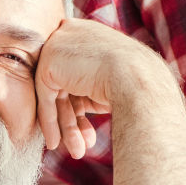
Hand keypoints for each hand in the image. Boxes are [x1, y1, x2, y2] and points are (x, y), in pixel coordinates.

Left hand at [35, 19, 157, 158]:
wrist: (139, 79)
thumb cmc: (136, 84)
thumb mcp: (109, 81)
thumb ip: (87, 86)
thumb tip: (76, 107)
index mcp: (87, 33)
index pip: (76, 74)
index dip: (81, 105)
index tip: (88, 132)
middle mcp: (70, 34)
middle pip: (64, 85)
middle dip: (73, 120)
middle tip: (81, 146)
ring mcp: (57, 45)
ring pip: (55, 95)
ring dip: (66, 126)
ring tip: (76, 151)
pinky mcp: (48, 63)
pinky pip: (45, 98)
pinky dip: (50, 122)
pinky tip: (56, 143)